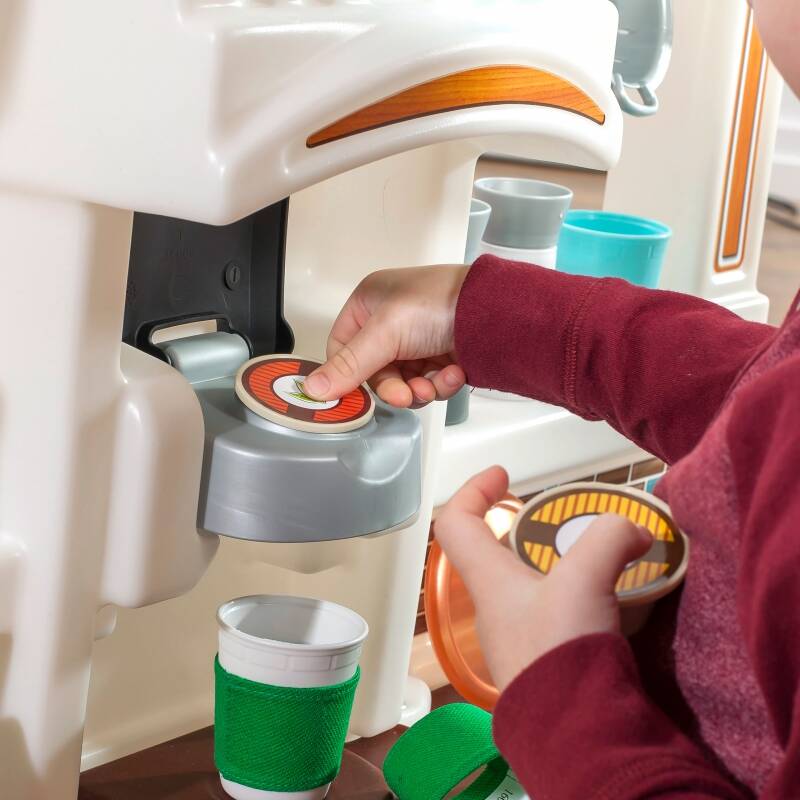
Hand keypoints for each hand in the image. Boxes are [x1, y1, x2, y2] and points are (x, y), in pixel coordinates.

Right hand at [303, 266, 468, 407]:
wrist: (496, 311)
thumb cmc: (441, 302)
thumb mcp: (385, 333)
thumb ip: (349, 365)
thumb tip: (312, 388)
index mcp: (369, 304)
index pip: (342, 349)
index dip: (347, 376)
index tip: (354, 399)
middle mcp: (391, 321)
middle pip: (375, 372)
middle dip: (394, 388)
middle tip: (405, 395)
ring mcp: (418, 339)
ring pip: (403, 382)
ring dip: (419, 389)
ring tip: (435, 381)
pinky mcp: (441, 355)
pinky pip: (429, 383)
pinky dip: (440, 383)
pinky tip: (453, 372)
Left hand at [435, 467, 652, 691]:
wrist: (578, 734)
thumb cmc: (561, 654)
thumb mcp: (585, 580)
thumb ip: (609, 539)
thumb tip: (634, 529)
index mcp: (488, 580)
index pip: (455, 523)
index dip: (472, 490)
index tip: (502, 474)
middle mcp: (493, 607)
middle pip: (490, 552)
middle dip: (520, 527)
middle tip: (556, 518)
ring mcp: (515, 637)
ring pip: (522, 584)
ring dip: (552, 563)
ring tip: (593, 555)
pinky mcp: (542, 660)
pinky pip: (548, 613)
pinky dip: (572, 595)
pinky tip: (606, 599)